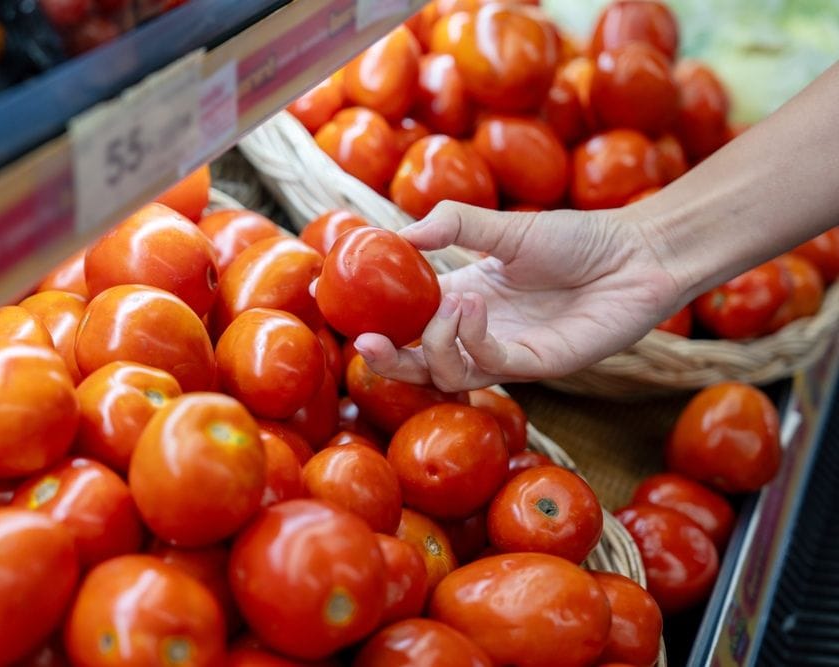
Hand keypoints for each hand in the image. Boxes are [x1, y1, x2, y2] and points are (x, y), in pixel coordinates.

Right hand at [353, 201, 682, 390]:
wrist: (635, 252)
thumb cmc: (576, 239)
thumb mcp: (506, 227)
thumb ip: (455, 225)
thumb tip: (401, 233)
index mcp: (464, 301)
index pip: (409, 325)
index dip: (377, 324)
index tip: (342, 308)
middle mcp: (480, 334)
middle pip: (420, 365)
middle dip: (387, 361)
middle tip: (365, 342)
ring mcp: (508, 353)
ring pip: (449, 374)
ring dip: (435, 344)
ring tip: (449, 303)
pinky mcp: (539, 364)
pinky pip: (490, 365)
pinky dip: (470, 339)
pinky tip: (472, 306)